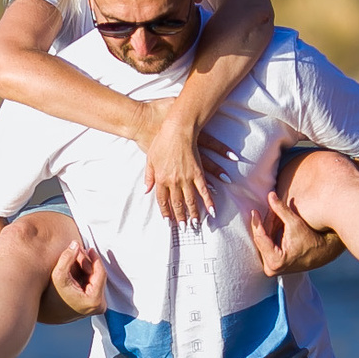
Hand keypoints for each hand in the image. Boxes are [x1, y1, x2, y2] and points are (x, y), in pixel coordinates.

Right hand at [50, 239, 108, 315]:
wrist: (47, 314)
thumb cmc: (51, 296)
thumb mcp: (58, 276)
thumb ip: (67, 258)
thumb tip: (76, 244)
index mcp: (94, 300)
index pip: (100, 273)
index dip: (94, 259)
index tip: (88, 249)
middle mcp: (99, 306)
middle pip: (99, 276)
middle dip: (88, 262)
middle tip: (78, 251)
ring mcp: (98, 306)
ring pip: (96, 279)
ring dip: (86, 267)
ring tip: (75, 258)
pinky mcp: (94, 305)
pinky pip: (93, 284)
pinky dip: (85, 275)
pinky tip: (76, 269)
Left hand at [142, 106, 218, 223]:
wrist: (176, 129)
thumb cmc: (160, 141)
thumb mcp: (150, 159)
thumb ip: (149, 176)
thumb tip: (146, 190)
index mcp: (160, 179)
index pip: (162, 200)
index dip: (166, 212)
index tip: (168, 222)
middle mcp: (173, 181)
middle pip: (177, 203)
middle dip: (180, 217)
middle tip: (184, 228)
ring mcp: (186, 178)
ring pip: (190, 200)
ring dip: (194, 214)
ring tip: (196, 224)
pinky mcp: (198, 172)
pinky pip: (204, 190)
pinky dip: (209, 201)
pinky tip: (212, 210)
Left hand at [245, 191, 345, 276]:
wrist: (324, 252)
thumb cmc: (312, 239)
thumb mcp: (295, 223)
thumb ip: (281, 210)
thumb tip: (270, 195)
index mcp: (276, 260)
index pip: (261, 238)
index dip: (257, 223)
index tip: (254, 211)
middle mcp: (271, 268)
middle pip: (261, 241)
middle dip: (265, 224)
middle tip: (267, 209)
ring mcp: (272, 269)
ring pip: (264, 243)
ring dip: (268, 228)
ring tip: (273, 215)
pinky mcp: (274, 266)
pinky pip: (267, 247)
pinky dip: (271, 235)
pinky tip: (274, 223)